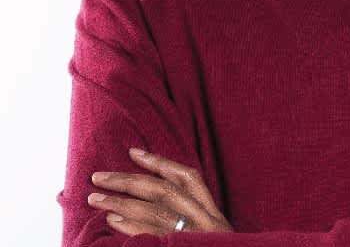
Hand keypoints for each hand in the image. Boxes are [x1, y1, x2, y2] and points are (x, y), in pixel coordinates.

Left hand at [87, 147, 233, 236]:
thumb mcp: (212, 233)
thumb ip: (193, 216)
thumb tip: (157, 199)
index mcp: (211, 211)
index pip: (186, 177)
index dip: (159, 162)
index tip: (133, 152)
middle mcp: (203, 218)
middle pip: (163, 190)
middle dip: (129, 180)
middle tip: (99, 176)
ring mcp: (192, 234)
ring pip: (153, 210)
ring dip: (121, 202)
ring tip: (96, 198)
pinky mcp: (180, 246)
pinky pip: (151, 234)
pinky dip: (130, 226)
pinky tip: (112, 220)